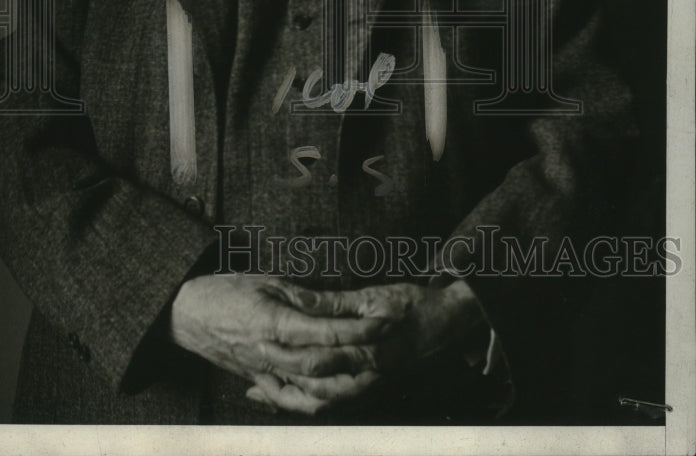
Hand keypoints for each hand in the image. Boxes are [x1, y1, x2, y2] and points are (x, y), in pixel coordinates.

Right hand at [169, 274, 390, 410]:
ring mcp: (265, 373)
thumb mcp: (266, 281)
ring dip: (345, 388)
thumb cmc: (226, 291)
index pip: (325, 332)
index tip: (384, 322)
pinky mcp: (260, 383)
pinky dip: (316, 405)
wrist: (187, 315)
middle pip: (323, 367)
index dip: (358, 330)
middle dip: (360, 359)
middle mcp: (270, 354)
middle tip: (389, 349)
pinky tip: (336, 396)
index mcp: (273, 323)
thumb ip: (303, 296)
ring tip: (372, 375)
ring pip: (311, 393)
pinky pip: (291, 403)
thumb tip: (337, 302)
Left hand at [247, 280, 485, 413]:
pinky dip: (309, 402)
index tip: (259, 344)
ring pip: (323, 406)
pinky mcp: (372, 392)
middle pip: (314, 394)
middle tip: (252, 369)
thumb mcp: (376, 297)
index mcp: (368, 355)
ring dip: (292, 398)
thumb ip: (336, 303)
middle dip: (280, 384)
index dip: (285, 355)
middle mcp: (369, 380)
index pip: (317, 363)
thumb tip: (302, 300)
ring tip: (262, 386)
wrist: (452, 325)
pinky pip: (335, 406)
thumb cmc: (416, 306)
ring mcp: (371, 391)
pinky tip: (289, 391)